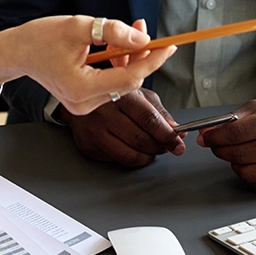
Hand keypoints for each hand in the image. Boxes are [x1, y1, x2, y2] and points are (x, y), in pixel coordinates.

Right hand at [0, 16, 175, 115]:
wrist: (17, 51)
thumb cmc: (40, 38)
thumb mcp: (78, 27)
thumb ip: (112, 32)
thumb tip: (142, 40)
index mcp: (81, 88)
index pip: (129, 77)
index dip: (152, 60)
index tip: (168, 46)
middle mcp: (84, 103)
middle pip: (128, 82)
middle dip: (141, 55)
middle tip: (144, 30)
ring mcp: (83, 105)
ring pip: (120, 83)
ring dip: (129, 58)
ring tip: (128, 32)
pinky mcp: (83, 100)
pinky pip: (110, 84)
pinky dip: (117, 65)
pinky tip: (116, 46)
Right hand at [58, 88, 184, 166]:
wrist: (77, 98)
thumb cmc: (111, 95)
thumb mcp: (139, 94)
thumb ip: (159, 112)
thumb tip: (177, 131)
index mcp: (120, 95)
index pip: (148, 120)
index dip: (167, 135)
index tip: (178, 144)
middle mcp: (104, 114)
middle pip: (141, 140)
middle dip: (159, 147)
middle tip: (166, 146)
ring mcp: (94, 132)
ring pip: (129, 155)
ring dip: (147, 156)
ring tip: (151, 150)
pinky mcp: (88, 147)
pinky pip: (117, 160)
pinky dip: (131, 158)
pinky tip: (133, 149)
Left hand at [196, 98, 255, 193]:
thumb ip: (237, 117)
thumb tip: (210, 131)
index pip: (237, 133)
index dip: (216, 136)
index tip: (206, 137)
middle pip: (239, 154)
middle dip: (220, 149)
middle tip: (216, 144)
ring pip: (246, 172)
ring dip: (234, 163)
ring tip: (239, 152)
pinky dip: (249, 176)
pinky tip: (253, 164)